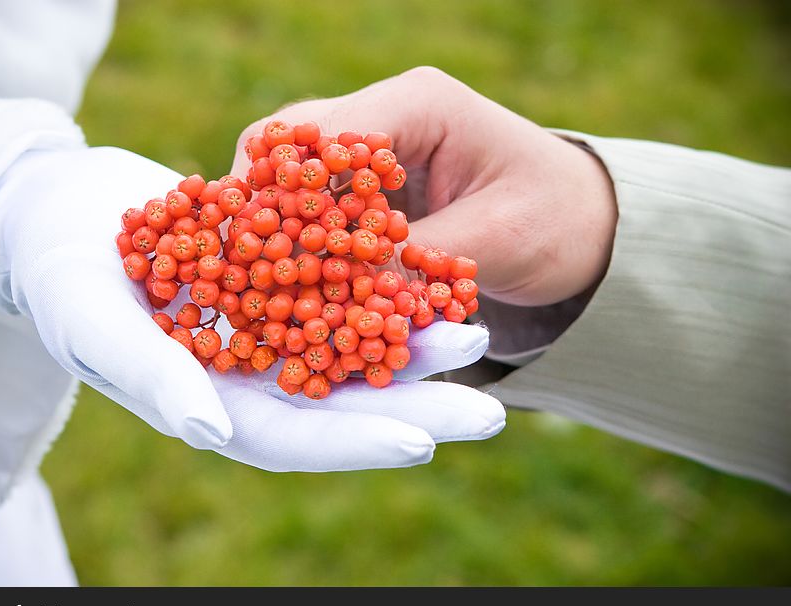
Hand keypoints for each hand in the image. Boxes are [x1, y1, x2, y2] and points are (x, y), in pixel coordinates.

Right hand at [0, 146, 505, 470]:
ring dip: (414, 350)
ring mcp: (268, 335)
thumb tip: (209, 432)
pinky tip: (434, 283)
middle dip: (413, 409)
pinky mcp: (278, 285)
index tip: (421, 441)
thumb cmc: (58, 272)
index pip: (292, 438)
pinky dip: (383, 292)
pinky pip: (341, 294)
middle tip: (489, 414)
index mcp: (211, 406)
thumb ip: (149, 376)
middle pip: (341, 406)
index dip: (352, 443)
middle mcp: (250, 381)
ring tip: (478, 336)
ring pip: (352, 350)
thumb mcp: (90, 318)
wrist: (60, 213)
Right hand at [232, 66, 617, 306]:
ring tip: (246, 280)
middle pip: (289, 147)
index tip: (251, 241)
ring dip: (269, 228)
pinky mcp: (369, 191)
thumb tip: (339, 292)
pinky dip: (296, 245)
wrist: (582, 225)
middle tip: (230, 263)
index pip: (325, 132)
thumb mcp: (495, 240)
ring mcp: (373, 153)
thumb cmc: (554, 221)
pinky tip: (281, 283)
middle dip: (256, 206)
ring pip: (291, 180)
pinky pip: (314, 211)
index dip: (279, 187)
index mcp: (420, 104)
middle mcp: (386, 117)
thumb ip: (416, 260)